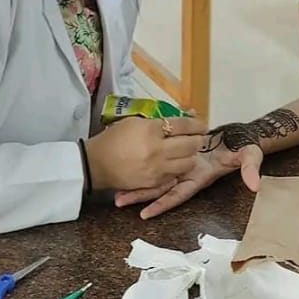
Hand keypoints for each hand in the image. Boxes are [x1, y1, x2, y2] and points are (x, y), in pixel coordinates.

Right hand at [84, 115, 205, 192]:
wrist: (96, 164)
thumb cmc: (114, 139)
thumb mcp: (134, 121)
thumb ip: (158, 120)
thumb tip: (181, 116)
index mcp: (150, 131)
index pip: (182, 125)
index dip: (196, 123)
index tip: (202, 123)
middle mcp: (157, 150)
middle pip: (191, 144)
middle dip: (198, 139)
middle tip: (199, 136)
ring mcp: (157, 168)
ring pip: (188, 162)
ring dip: (191, 155)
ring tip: (187, 150)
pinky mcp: (154, 183)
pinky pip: (176, 175)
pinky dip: (179, 168)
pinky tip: (176, 162)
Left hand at [114, 140, 262, 218]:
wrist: (241, 135)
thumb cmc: (245, 147)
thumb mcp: (250, 156)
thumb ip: (250, 168)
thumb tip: (254, 185)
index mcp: (201, 177)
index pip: (179, 194)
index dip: (163, 203)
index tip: (145, 214)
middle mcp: (188, 174)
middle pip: (161, 188)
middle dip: (141, 195)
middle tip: (118, 201)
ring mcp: (182, 166)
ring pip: (156, 178)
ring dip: (137, 185)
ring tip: (116, 193)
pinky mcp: (178, 155)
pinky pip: (159, 163)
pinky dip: (144, 168)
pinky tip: (128, 171)